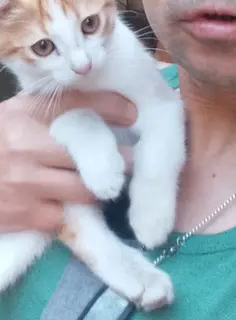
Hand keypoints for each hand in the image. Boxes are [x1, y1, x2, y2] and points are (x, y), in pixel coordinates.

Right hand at [0, 90, 135, 233]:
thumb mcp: (17, 114)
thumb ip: (53, 108)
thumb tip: (105, 106)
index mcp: (25, 115)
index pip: (78, 104)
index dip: (112, 107)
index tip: (133, 113)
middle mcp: (27, 146)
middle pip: (91, 154)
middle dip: (117, 160)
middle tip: (128, 161)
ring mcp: (24, 183)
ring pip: (84, 189)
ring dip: (95, 189)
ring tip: (101, 184)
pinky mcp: (21, 215)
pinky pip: (61, 216)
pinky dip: (65, 211)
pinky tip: (60, 203)